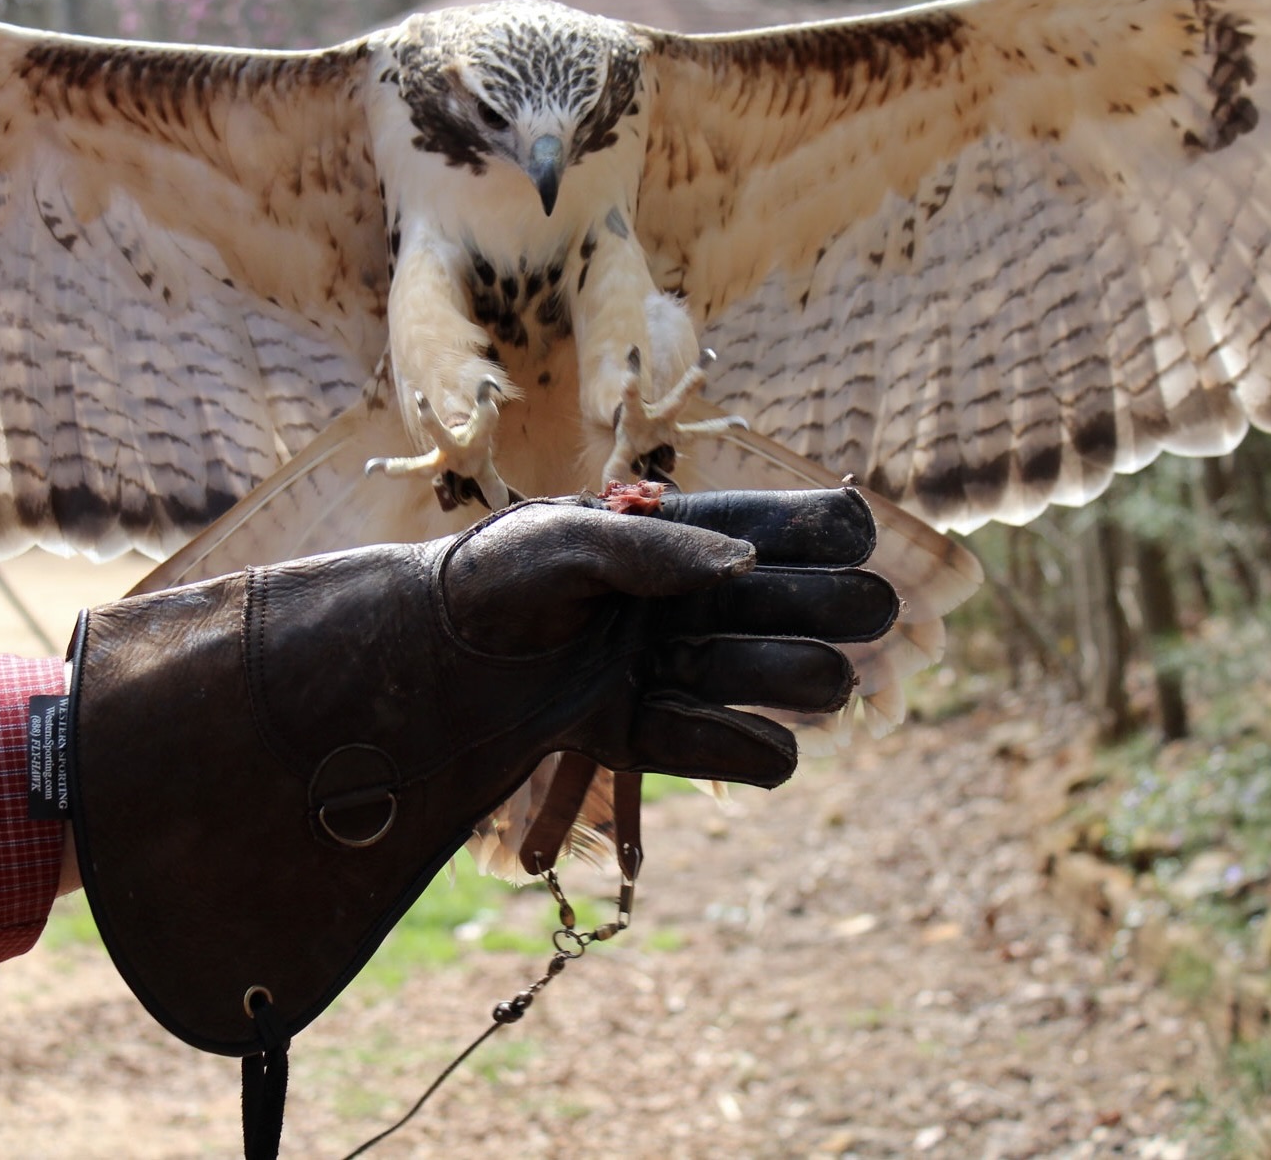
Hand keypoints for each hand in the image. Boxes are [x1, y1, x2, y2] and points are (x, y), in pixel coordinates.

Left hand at [64, 488, 896, 1056]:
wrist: (397, 668)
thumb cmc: (468, 584)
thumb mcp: (551, 548)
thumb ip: (646, 550)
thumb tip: (743, 565)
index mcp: (661, 535)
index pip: (770, 521)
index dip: (819, 525)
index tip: (855, 530)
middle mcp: (673, 601)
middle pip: (779, 598)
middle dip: (823, 603)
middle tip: (873, 607)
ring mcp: (658, 667)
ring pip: (753, 674)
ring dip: (791, 676)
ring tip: (830, 682)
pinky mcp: (630, 733)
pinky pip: (706, 745)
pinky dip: (742, 750)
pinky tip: (775, 750)